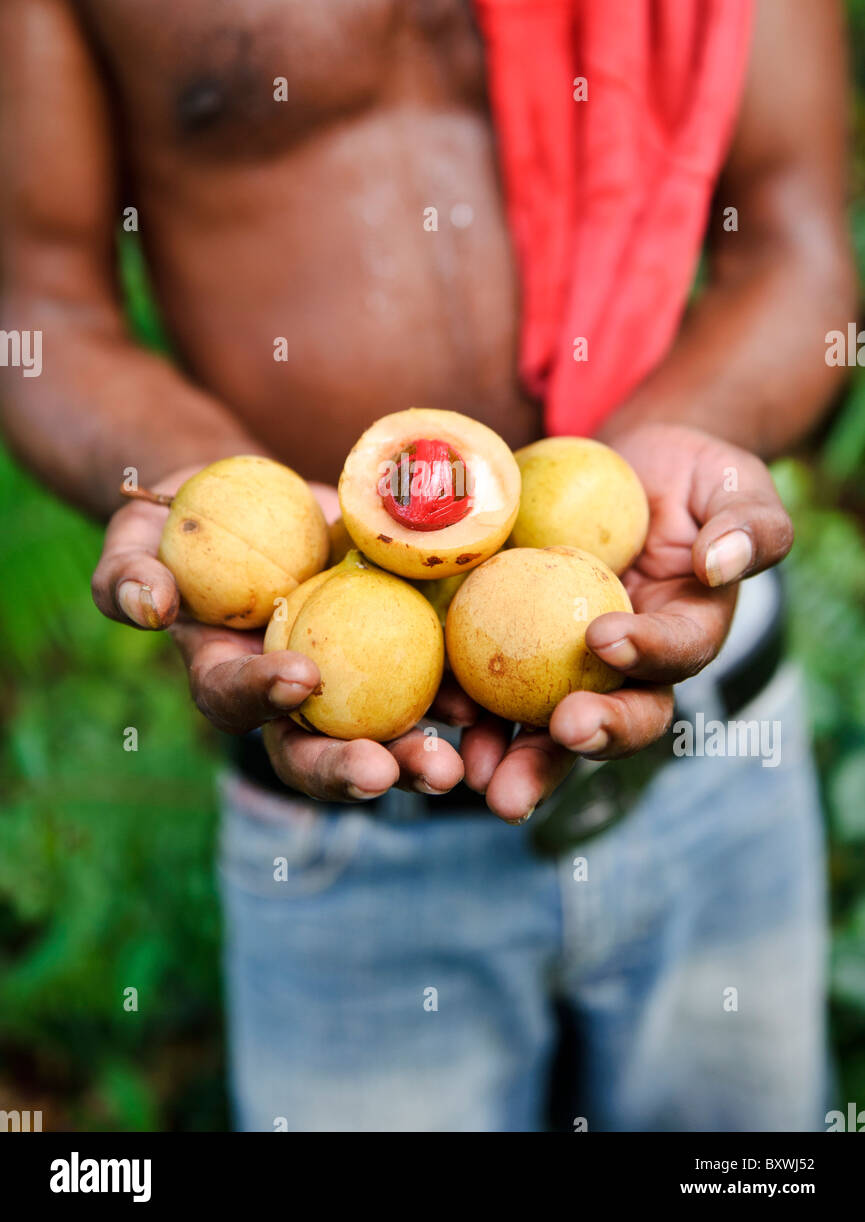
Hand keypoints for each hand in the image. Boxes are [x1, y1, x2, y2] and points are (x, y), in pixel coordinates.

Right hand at [91, 468, 463, 801]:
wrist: (262, 498)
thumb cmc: (186, 521)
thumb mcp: (139, 536)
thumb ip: (126, 574)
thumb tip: (150, 606)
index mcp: (225, 676)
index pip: (236, 700)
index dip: (264, 696)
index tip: (301, 677)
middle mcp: (289, 699)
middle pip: (314, 751)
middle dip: (352, 768)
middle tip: (389, 773)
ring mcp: (349, 682)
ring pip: (383, 734)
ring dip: (418, 756)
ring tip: (455, 766)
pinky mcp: (398, 651)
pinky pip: (431, 683)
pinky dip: (460, 699)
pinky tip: (488, 707)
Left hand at [459, 423, 793, 822]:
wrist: (624, 467)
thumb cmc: (690, 474)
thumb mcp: (734, 484)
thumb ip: (750, 526)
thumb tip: (718, 565)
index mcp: (689, 630)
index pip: (678, 653)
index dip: (648, 653)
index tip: (604, 636)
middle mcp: (632, 666)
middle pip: (618, 717)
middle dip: (589, 738)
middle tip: (563, 734)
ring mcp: (571, 665)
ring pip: (548, 726)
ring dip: (521, 758)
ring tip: (486, 778)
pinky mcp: (517, 648)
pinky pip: (492, 684)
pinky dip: (467, 705)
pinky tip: (440, 714)